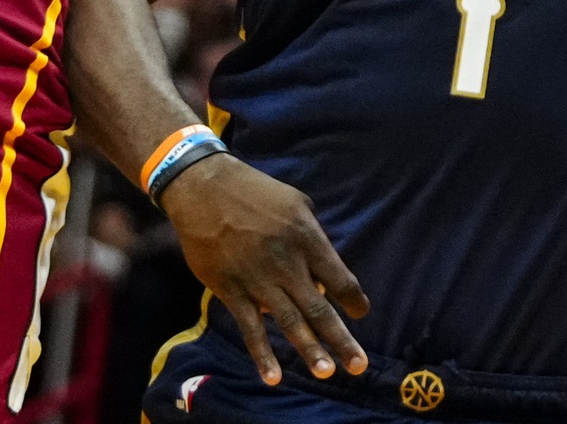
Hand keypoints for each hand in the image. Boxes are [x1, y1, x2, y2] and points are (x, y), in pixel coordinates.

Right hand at [163, 153, 370, 385]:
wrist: (205, 190)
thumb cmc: (257, 192)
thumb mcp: (297, 204)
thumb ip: (313, 239)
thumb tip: (323, 276)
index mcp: (307, 238)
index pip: (339, 278)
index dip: (354, 299)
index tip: (362, 314)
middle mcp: (286, 263)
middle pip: (319, 308)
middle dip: (341, 339)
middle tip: (359, 365)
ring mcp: (258, 279)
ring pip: (289, 322)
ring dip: (309, 350)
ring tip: (326, 372)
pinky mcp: (230, 290)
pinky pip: (250, 328)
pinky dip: (262, 354)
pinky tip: (272, 376)